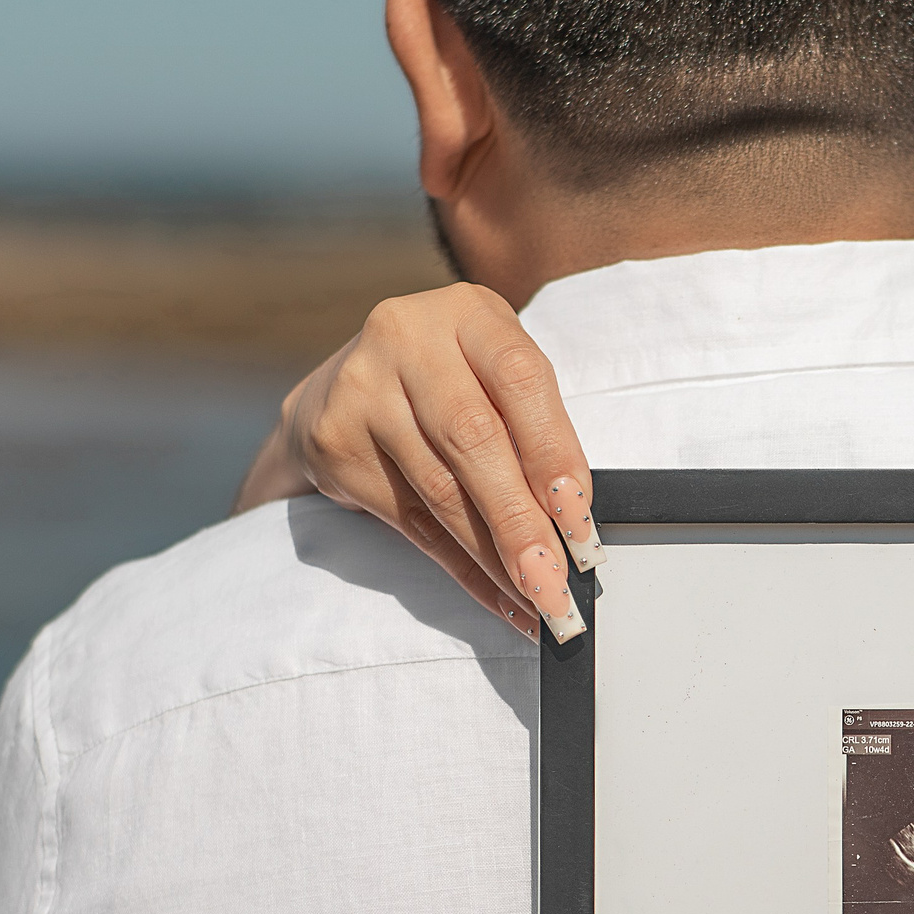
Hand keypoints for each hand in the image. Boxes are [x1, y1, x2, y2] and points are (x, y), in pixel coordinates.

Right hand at [236, 284, 595, 642]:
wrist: (345, 386)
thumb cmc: (454, 383)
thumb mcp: (498, 377)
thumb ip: (537, 429)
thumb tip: (575, 525)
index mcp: (467, 313)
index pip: (520, 380)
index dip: (554, 454)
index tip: (580, 521)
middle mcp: (405, 338)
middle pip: (473, 440)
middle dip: (521, 522)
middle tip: (557, 583)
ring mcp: (360, 389)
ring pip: (441, 490)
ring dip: (496, 558)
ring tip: (538, 600)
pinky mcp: (334, 442)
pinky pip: (411, 521)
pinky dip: (462, 568)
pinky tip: (498, 597)